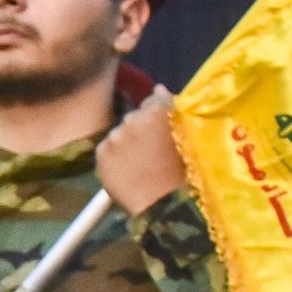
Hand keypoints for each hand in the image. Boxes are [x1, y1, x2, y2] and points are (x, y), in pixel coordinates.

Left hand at [96, 91, 189, 215]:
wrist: (166, 204)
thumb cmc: (187, 171)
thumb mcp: (189, 135)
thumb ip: (172, 108)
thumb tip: (158, 87)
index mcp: (161, 110)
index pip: (155, 99)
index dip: (160, 114)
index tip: (163, 129)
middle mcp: (134, 118)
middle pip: (135, 116)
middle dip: (142, 127)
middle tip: (153, 149)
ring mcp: (115, 136)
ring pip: (120, 133)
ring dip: (127, 142)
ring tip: (140, 163)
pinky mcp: (102, 153)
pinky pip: (107, 149)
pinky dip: (115, 156)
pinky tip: (128, 170)